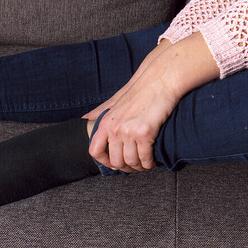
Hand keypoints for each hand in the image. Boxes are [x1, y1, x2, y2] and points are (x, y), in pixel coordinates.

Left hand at [83, 33, 218, 172]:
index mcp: (106, 121)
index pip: (94, 151)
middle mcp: (114, 128)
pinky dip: (149, 163)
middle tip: (135, 165)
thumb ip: (101, 110)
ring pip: (130, 162)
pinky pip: (145, 158)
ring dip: (139, 167)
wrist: (161, 80)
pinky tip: (152, 160)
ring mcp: (128, 131)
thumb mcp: (117, 99)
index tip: (115, 163)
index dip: (104, 162)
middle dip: (126, 167)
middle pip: (115, 161)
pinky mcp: (145, 133)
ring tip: (144, 163)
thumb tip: (86, 117)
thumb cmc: (141, 89)